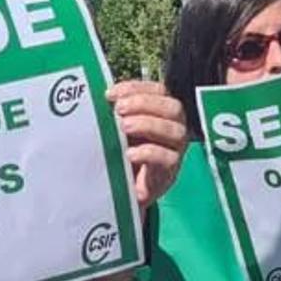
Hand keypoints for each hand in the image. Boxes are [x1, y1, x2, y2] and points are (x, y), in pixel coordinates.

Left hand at [107, 80, 186, 209]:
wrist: (124, 191)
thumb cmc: (122, 155)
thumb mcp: (118, 130)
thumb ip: (116, 113)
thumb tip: (105, 97)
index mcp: (163, 113)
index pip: (160, 91)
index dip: (137, 88)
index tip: (111, 94)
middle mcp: (175, 128)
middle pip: (173, 108)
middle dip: (145, 104)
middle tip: (119, 110)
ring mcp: (176, 150)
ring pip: (175, 131)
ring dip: (148, 124)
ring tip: (124, 127)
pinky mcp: (170, 172)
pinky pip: (168, 158)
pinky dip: (149, 153)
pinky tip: (130, 154)